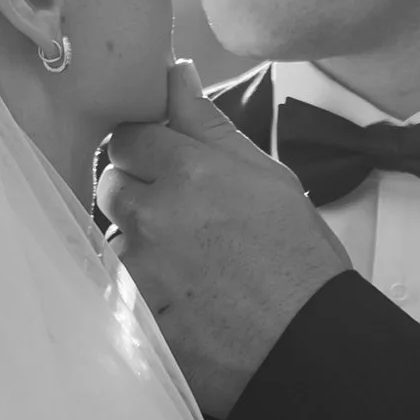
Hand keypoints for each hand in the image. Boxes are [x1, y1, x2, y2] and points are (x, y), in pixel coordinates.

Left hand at [99, 62, 352, 419]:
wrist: (308, 346)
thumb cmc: (299, 260)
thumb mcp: (267, 177)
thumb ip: (209, 124)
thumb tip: (175, 73)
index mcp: (191, 171)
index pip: (127, 136)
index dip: (146, 150)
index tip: (166, 166)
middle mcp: (156, 214)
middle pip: (111, 184)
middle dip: (137, 193)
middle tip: (182, 218)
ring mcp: (140, 268)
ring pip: (116, 237)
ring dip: (140, 244)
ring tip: (191, 267)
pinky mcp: (133, 315)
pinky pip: (119, 287)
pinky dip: (142, 289)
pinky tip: (183, 299)